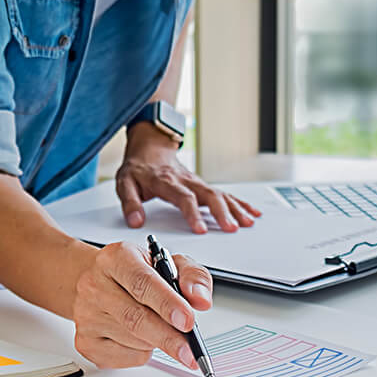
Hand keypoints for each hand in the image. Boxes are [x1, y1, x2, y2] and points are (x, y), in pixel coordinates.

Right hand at [72, 240, 212, 367]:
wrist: (99, 282)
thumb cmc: (137, 273)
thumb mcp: (171, 264)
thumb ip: (193, 276)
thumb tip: (200, 299)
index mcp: (116, 258)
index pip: (142, 283)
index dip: (167, 304)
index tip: (188, 321)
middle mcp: (95, 284)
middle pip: (135, 318)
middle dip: (169, 338)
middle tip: (190, 351)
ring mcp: (86, 315)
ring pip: (133, 340)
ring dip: (157, 342)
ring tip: (163, 329)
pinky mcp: (86, 341)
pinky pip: (124, 357)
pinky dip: (142, 353)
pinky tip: (142, 338)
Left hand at [115, 123, 260, 233]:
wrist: (150, 147)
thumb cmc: (138, 168)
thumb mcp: (124, 183)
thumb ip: (129, 202)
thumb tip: (136, 222)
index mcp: (167, 182)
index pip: (184, 198)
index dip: (193, 213)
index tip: (201, 229)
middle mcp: (186, 181)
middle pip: (209, 195)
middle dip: (222, 212)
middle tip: (232, 228)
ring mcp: (197, 182)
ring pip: (220, 194)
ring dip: (235, 208)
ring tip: (247, 223)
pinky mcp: (203, 185)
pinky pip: (224, 194)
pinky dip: (240, 203)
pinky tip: (252, 212)